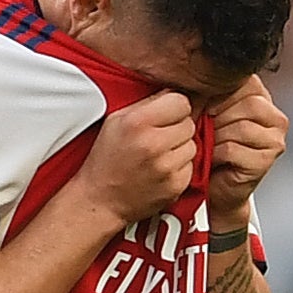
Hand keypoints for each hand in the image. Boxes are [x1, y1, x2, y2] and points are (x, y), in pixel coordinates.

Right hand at [77, 91, 196, 224]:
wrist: (100, 200)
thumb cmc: (105, 160)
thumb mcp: (115, 121)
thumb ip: (145, 103)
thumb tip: (172, 91)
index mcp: (137, 122)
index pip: (181, 101)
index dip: (173, 107)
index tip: (165, 114)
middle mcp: (153, 144)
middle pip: (188, 123)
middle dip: (176, 128)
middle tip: (158, 137)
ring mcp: (166, 167)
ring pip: (192, 145)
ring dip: (179, 148)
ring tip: (157, 155)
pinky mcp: (175, 185)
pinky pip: (190, 166)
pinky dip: (179, 167)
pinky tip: (160, 170)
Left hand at [207, 76, 286, 219]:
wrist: (216, 188)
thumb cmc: (208, 148)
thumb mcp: (205, 114)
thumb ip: (206, 94)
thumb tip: (191, 78)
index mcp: (261, 98)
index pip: (242, 81)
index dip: (214, 94)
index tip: (197, 108)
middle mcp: (274, 117)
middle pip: (244, 103)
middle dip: (214, 116)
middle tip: (200, 129)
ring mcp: (275, 138)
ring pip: (240, 126)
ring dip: (215, 136)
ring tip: (206, 144)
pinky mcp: (267, 159)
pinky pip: (234, 148)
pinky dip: (215, 154)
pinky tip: (211, 158)